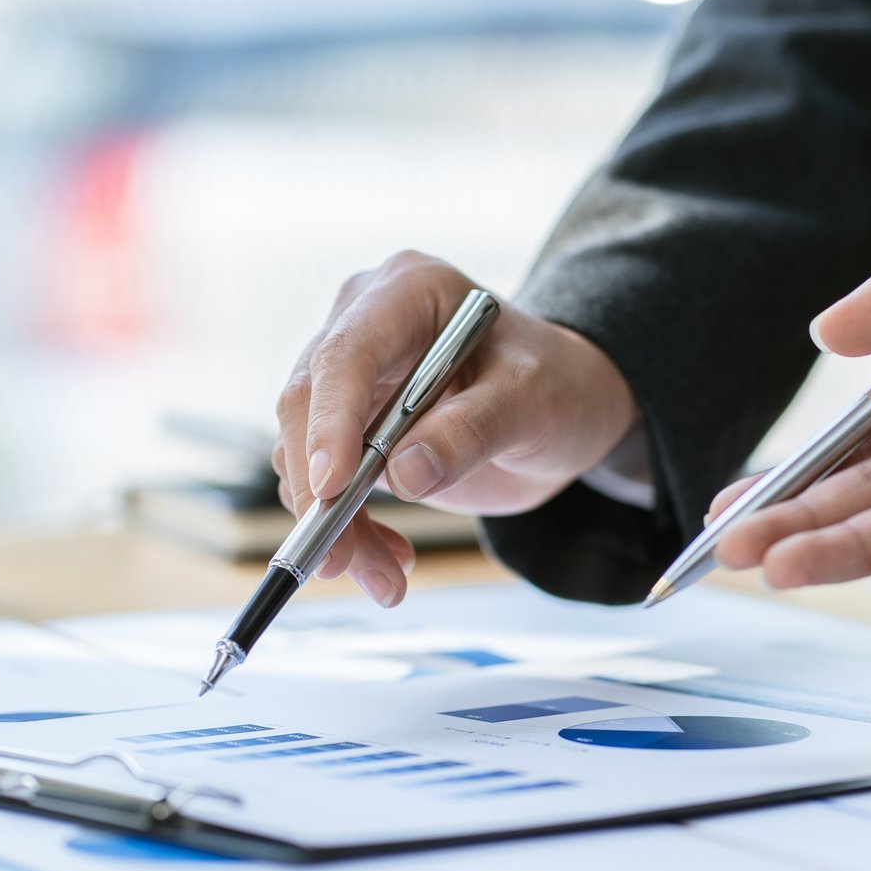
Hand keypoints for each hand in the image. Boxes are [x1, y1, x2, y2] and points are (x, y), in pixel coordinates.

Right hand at [275, 252, 638, 606]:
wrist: (563, 407)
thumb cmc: (557, 383)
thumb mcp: (535, 401)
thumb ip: (474, 429)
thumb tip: (405, 473)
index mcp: (408, 291)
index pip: (347, 353)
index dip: (329, 420)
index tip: (332, 487)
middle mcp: (364, 324)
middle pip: (308, 404)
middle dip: (321, 490)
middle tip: (340, 560)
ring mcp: (352, 378)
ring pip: (306, 454)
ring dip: (336, 525)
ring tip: (386, 579)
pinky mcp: (348, 428)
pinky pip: (325, 483)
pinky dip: (349, 530)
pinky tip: (390, 557)